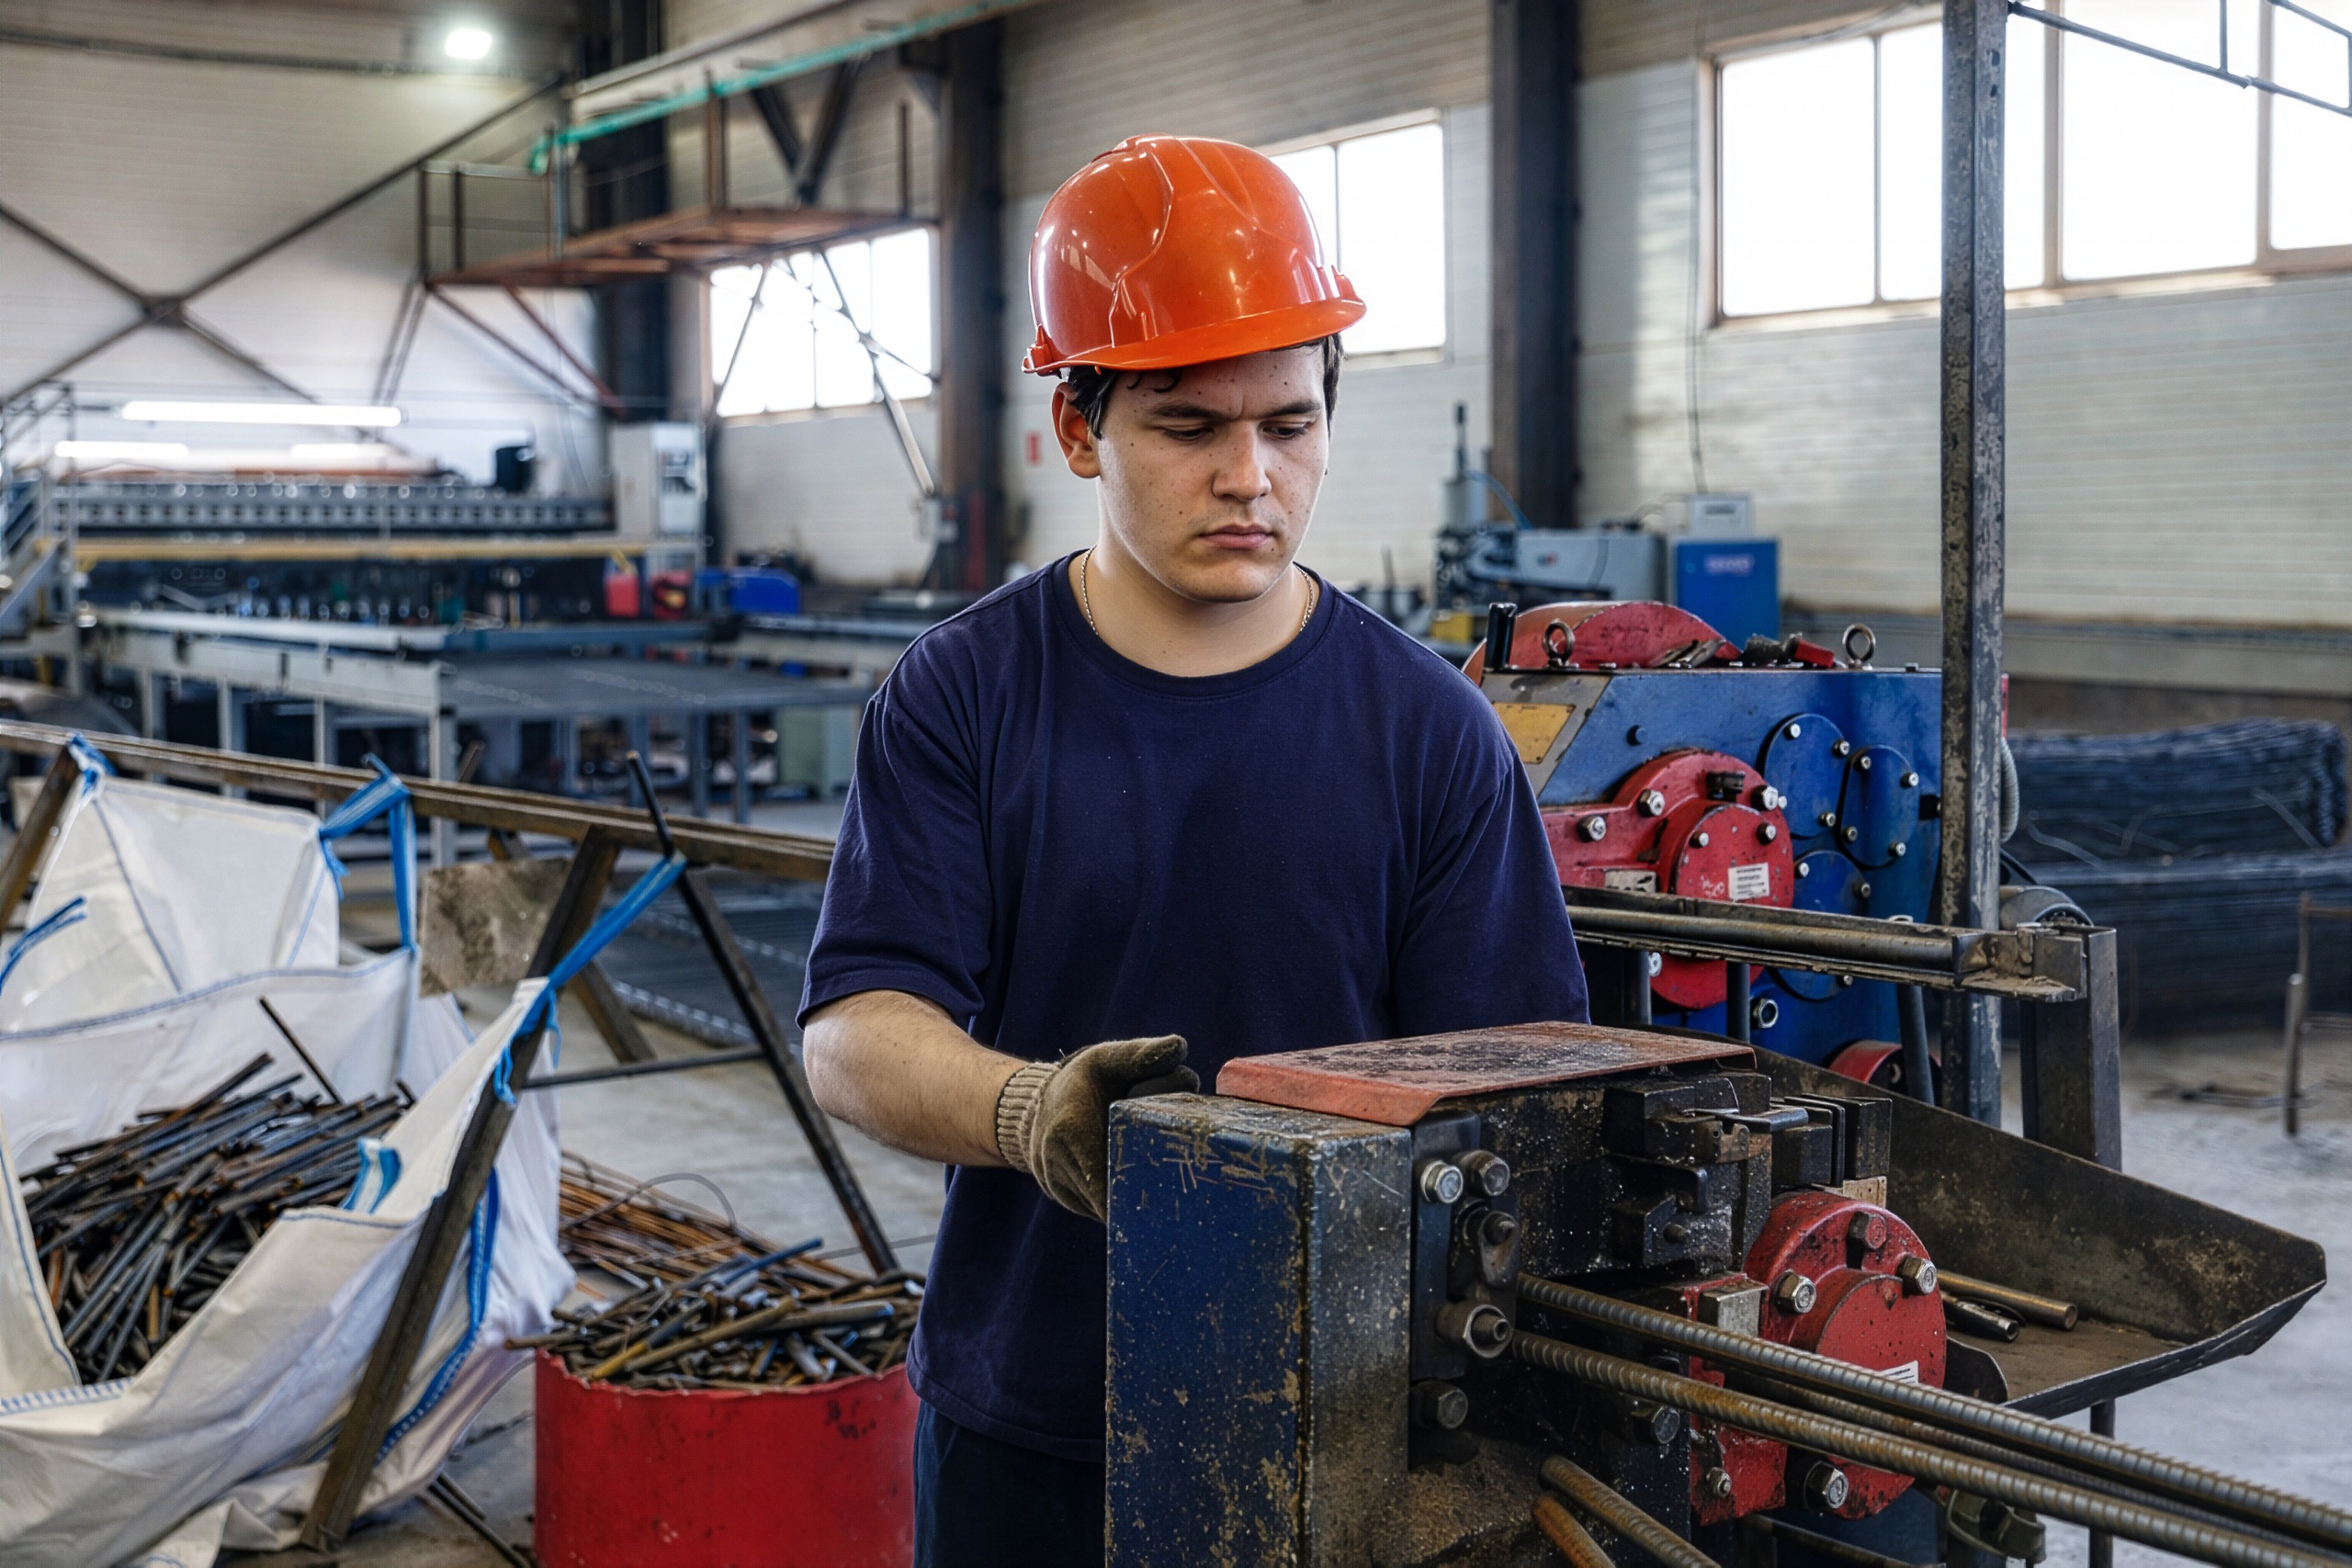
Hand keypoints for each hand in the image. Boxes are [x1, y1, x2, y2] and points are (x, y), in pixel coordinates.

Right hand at [993, 1035, 1197, 1220]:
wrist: (1037, 1108)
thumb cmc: (1080, 1082)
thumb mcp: (1106, 1059)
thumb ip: (1141, 1055)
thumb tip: (1179, 1047)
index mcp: (1069, 1130)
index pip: (1113, 1170)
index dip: (1146, 1172)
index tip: (1171, 1163)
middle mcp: (1058, 1166)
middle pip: (1116, 1194)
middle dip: (1148, 1185)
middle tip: (1178, 1173)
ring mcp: (1061, 1190)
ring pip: (1110, 1210)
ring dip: (1136, 1195)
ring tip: (1161, 1174)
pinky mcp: (1070, 1203)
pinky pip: (1103, 1211)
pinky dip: (1124, 1201)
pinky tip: (1143, 1184)